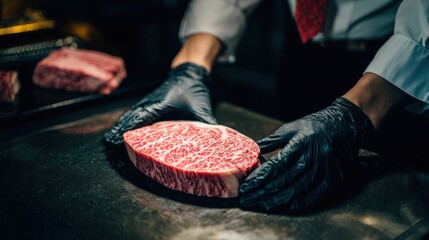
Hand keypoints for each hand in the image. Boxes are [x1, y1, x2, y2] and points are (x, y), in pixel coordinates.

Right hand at [104, 62, 216, 144]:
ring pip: (131, 115)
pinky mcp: (150, 103)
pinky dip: (127, 122)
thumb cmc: (193, 88)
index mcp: (160, 104)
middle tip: (109, 144)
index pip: (140, 118)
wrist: (189, 72)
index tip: (117, 139)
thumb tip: (214, 136)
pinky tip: (123, 130)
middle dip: (119, 131)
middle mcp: (150, 102)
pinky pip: (135, 113)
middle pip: (130, 117)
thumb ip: (206, 123)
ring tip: (111, 140)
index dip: (128, 129)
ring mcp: (148, 102)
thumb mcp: (201, 107)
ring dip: (121, 127)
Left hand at [239, 97, 373, 212]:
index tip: (247, 186)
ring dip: (279, 199)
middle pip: (285, 179)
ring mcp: (325, 168)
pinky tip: (289, 206)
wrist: (344, 125)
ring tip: (264, 205)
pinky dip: (302, 202)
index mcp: (300, 143)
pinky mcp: (334, 177)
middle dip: (264, 191)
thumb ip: (271, 141)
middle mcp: (313, 156)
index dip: (260, 178)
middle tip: (249, 199)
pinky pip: (316, 194)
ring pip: (299, 189)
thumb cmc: (314, 126)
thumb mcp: (291, 128)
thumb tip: (252, 151)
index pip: (276, 165)